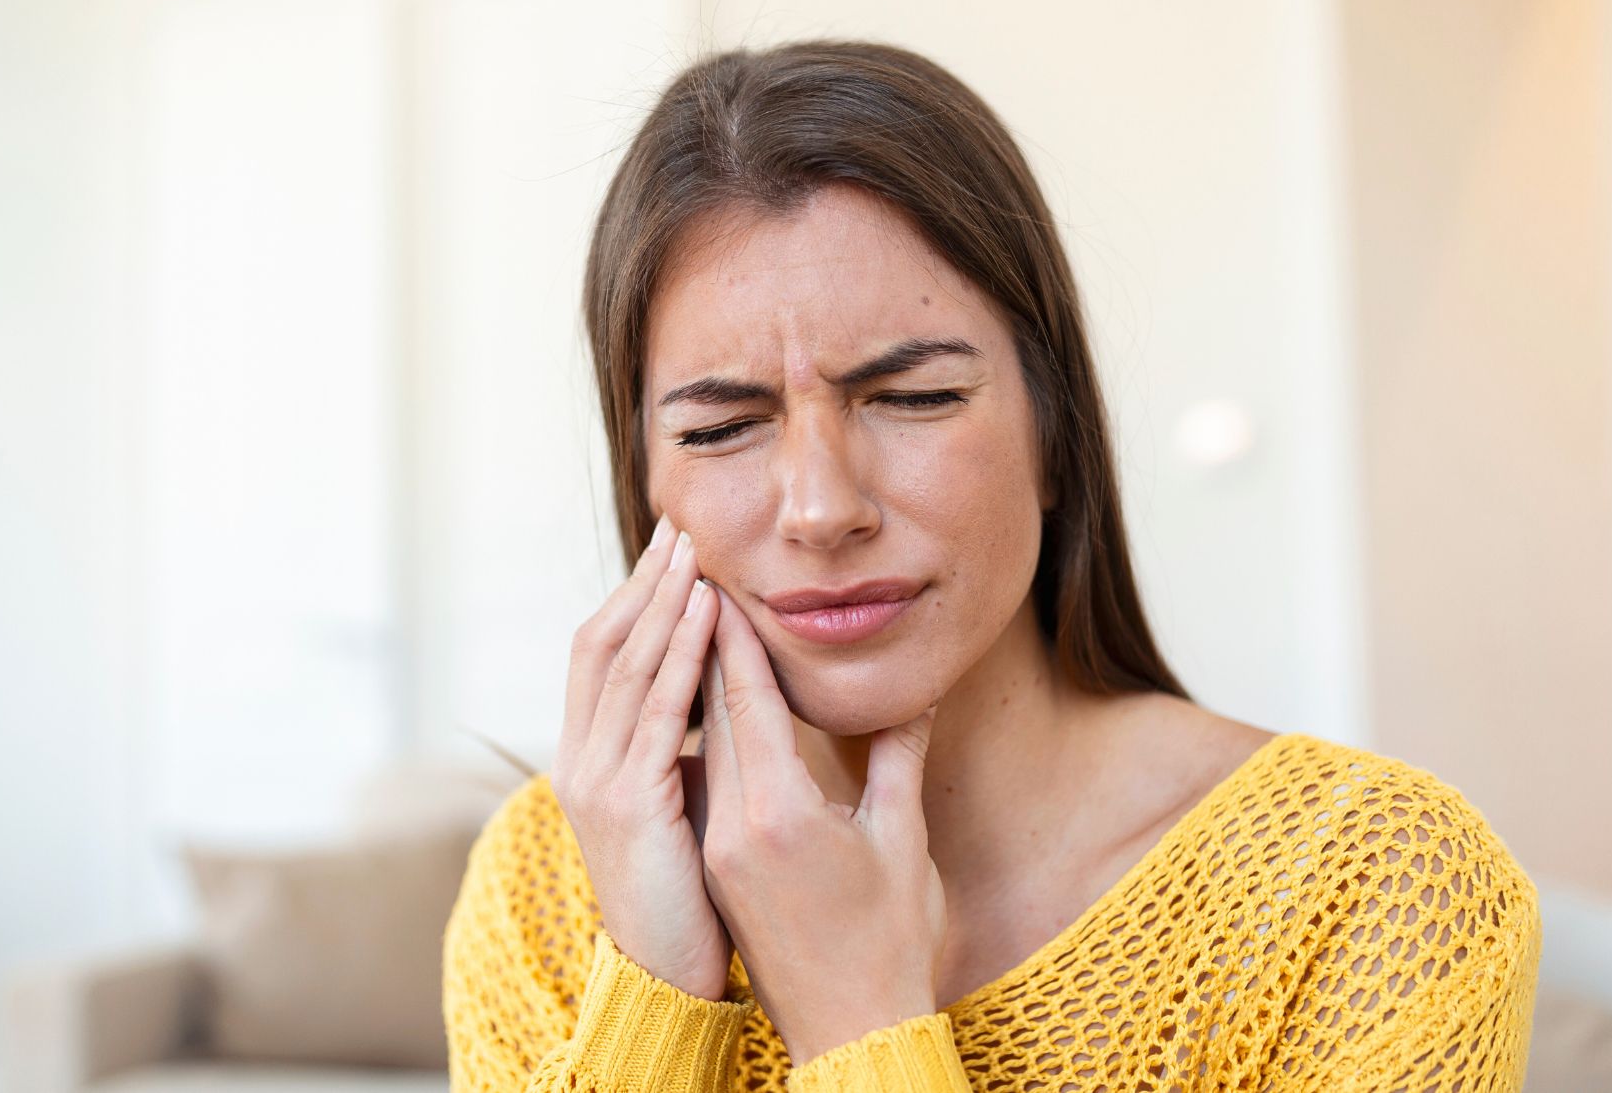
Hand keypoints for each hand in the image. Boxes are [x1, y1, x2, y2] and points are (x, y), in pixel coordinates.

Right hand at [550, 514, 733, 1000]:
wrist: (669, 976)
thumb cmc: (689, 896)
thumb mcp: (680, 806)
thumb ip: (685, 750)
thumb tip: (716, 700)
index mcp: (588, 757)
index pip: (600, 653)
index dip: (633, 596)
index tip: (671, 549)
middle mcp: (579, 759)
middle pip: (602, 642)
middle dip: (643, 581)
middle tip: (681, 526)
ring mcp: (595, 780)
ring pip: (626, 666)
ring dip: (662, 602)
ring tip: (695, 552)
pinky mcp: (629, 804)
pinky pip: (658, 711)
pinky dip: (681, 654)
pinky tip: (707, 614)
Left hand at [691, 582, 946, 1063]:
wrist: (850, 1032)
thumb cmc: (891, 941)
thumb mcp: (902, 840)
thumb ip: (898, 759)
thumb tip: (914, 693)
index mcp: (780, 813)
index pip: (746, 703)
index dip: (734, 638)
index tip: (720, 581)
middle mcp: (734, 827)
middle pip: (712, 716)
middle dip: (707, 645)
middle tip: (697, 580)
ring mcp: (719, 850)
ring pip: (704, 748)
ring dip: (700, 686)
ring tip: (698, 626)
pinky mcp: (718, 868)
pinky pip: (707, 783)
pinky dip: (709, 736)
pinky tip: (711, 709)